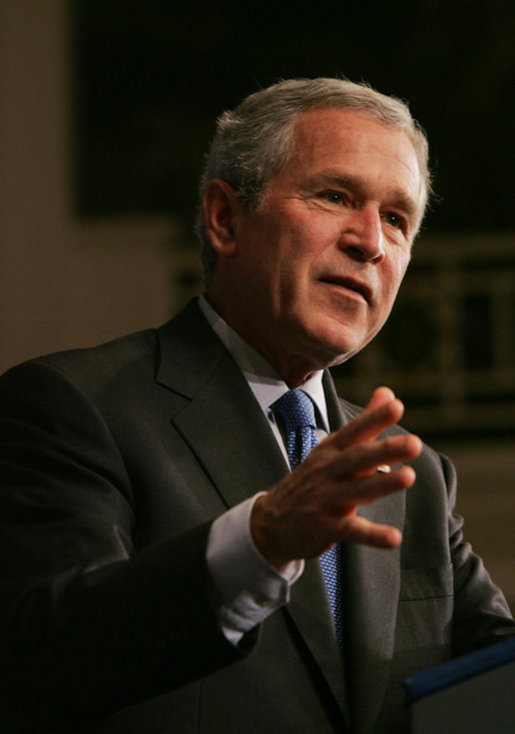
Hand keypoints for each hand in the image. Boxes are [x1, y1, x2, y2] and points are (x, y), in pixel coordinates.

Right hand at [250, 387, 421, 570]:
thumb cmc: (311, 481)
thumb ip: (365, 424)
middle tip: (414, 443)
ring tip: (409, 476)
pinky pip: (352, 530)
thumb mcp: (332, 450)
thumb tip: (389, 393)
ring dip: (383, 484)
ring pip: (357, 490)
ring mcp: (325, 499)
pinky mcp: (325, 527)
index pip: (354, 431)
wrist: (271, 522)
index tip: (396, 406)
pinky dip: (372, 535)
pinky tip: (394, 538)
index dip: (374, 418)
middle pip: (358, 458)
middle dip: (385, 450)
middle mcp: (328, 471)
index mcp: (331, 450)